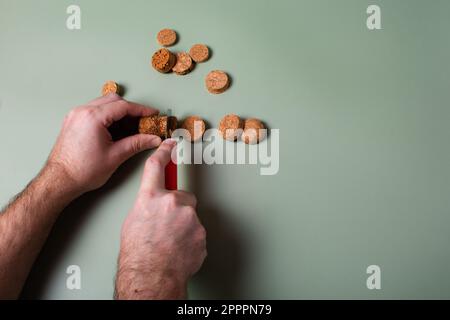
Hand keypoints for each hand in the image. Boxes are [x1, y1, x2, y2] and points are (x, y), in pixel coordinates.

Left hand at [48, 94, 160, 194]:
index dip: (142, 110)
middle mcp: (82, 112)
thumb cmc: (82, 170)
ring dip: (119, 111)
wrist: (60, 180)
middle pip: (114, 100)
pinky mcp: (73, 121)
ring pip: (103, 103)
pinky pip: (94, 110)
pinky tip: (116, 127)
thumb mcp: (116, 156)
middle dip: (131, 109)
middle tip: (144, 120)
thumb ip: (137, 143)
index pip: (123, 106)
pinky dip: (107, 114)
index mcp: (93, 117)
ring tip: (132, 125)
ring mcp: (76, 115)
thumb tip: (152, 139)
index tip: (153, 114)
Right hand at [116, 139, 206, 299]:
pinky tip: (179, 248)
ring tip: (171, 241)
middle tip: (167, 226)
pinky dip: (191, 238)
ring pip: (191, 215)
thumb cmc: (137, 254)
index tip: (171, 144)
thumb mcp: (133, 221)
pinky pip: (197, 231)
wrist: (151, 276)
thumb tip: (155, 206)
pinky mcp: (201, 232)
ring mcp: (190, 217)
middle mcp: (172, 202)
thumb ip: (148, 206)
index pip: (157, 167)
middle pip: (183, 196)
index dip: (164, 152)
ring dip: (184, 225)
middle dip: (178, 208)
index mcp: (151, 197)